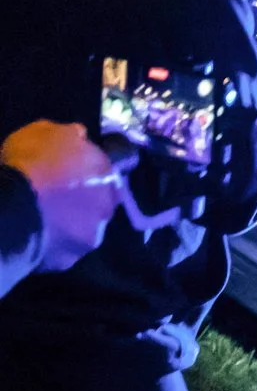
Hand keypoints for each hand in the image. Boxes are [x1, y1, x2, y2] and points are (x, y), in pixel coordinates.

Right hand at [3, 121, 124, 270]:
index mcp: (106, 170)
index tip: (72, 172)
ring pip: (84, 227)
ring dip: (70, 224)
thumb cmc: (30, 163)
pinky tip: (36, 238)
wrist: (15, 208)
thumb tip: (79, 136)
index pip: (107, 167)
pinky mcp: (71, 259)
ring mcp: (92, 234)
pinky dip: (52, 245)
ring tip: (44, 220)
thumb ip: (68, 135)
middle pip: (99, 200)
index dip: (89, 169)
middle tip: (56, 199)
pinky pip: (62, 250)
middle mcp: (108, 203)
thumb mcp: (44, 132)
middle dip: (83, 199)